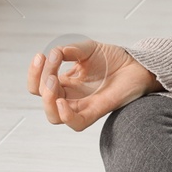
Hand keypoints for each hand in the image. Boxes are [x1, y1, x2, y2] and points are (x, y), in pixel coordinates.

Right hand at [26, 39, 162, 131]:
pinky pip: (76, 123)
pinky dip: (66, 116)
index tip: (41, 55)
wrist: (137, 65)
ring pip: (54, 116)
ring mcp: (83, 105)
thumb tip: (55, 52)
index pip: (38, 85)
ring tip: (53, 81)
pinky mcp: (96, 111)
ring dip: (48, 100)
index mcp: (65, 83)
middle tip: (53, 62)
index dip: (34, 73)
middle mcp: (70, 96)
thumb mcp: (87, 48)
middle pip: (44, 99)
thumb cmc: (113, 59)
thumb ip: (70, 50)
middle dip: (42, 80)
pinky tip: (62, 102)